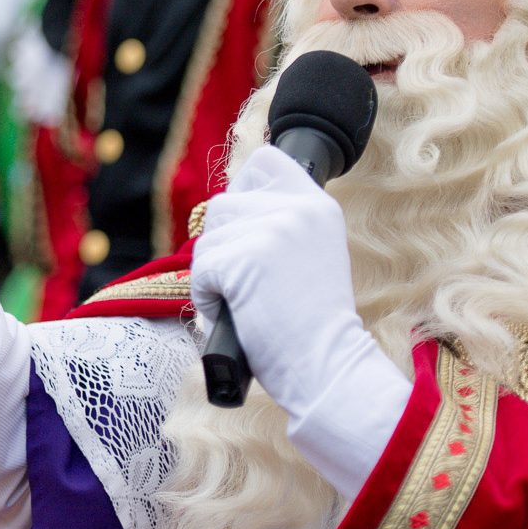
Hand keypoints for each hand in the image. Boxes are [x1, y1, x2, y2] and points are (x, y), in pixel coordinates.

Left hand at [190, 145, 409, 496]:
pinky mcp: (245, 259)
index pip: (267, 162)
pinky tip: (236, 314)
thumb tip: (230, 206)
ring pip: (208, 237)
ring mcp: (272, 231)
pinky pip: (201, 269)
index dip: (244, 189)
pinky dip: (206, 297)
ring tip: (244, 302)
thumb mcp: (308, 256)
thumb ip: (279, 225)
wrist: (326, 366)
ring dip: (213, 273)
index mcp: (318, 206)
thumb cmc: (311, 324)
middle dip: (223, 246)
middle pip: (224, 204)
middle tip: (247, 285)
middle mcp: (298, 209)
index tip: (246, 227)